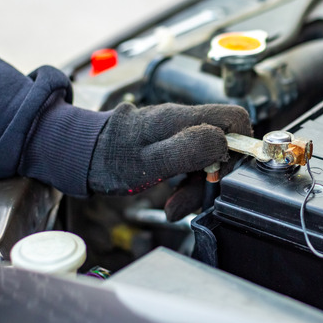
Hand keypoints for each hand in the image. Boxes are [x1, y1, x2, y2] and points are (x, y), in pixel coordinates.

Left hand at [87, 102, 250, 194]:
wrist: (81, 154)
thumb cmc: (109, 158)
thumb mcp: (148, 160)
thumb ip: (187, 149)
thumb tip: (223, 142)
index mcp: (182, 119)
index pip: (235, 118)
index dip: (241, 146)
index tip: (225, 173)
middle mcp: (185, 121)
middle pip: (226, 142)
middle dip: (218, 175)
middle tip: (197, 198)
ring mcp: (180, 132)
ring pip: (212, 156)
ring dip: (202, 185)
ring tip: (179, 204)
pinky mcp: (174, 145)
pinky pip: (195, 163)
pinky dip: (190, 185)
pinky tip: (175, 198)